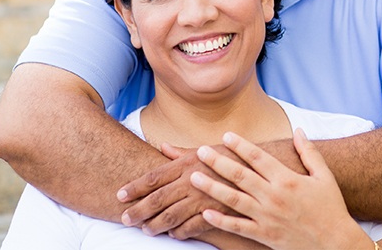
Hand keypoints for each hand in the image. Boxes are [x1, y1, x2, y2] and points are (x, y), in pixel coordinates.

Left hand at [117, 143, 245, 238]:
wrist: (261, 167)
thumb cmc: (231, 156)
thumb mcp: (204, 150)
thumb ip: (181, 152)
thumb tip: (162, 146)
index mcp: (188, 163)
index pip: (154, 176)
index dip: (135, 187)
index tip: (120, 194)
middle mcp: (192, 180)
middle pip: (158, 198)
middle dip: (139, 209)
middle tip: (124, 218)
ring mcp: (204, 197)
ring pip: (172, 215)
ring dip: (156, 224)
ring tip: (145, 230)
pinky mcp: (217, 211)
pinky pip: (193, 226)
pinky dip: (181, 232)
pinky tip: (174, 235)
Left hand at [190, 129, 372, 249]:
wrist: (337, 245)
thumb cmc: (331, 208)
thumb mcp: (324, 176)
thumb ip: (309, 152)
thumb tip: (298, 129)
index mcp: (287, 179)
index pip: (258, 157)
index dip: (240, 145)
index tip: (226, 135)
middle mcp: (274, 197)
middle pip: (240, 175)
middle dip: (218, 162)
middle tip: (200, 151)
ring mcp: (267, 218)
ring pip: (233, 200)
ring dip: (211, 188)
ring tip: (193, 177)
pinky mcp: (265, 236)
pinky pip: (238, 228)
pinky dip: (220, 221)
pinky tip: (205, 213)